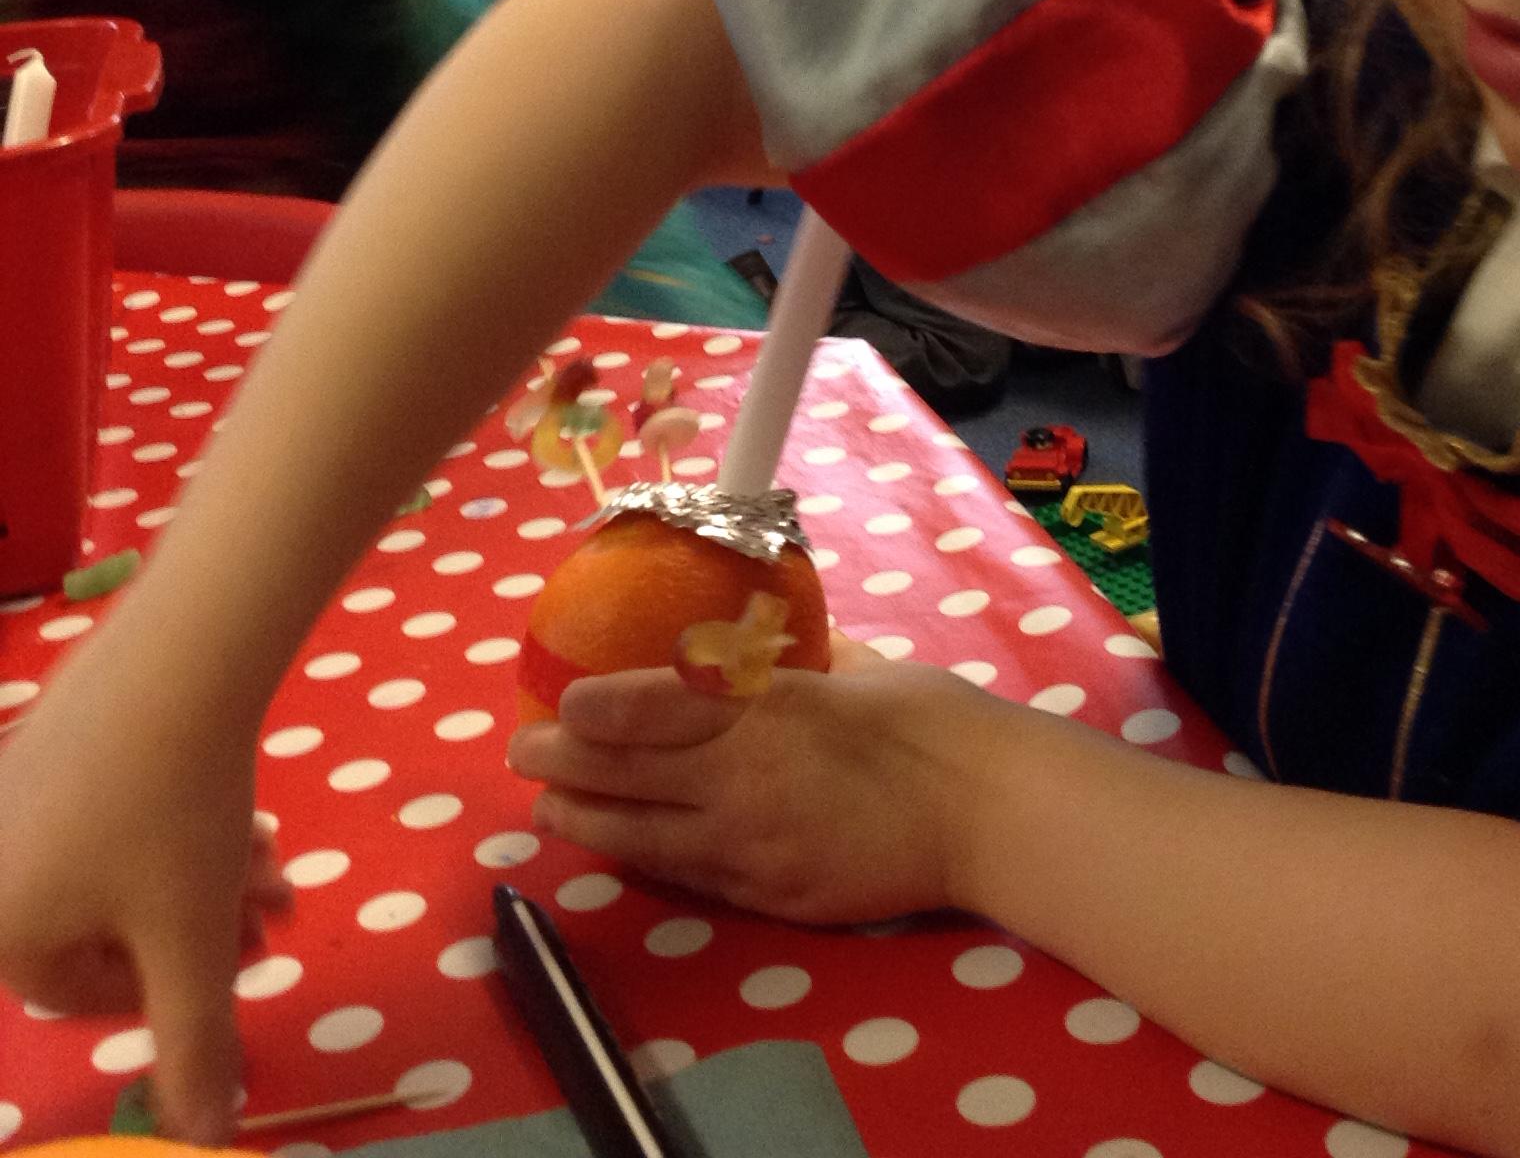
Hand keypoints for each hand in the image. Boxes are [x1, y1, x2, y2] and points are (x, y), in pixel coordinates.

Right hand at [0, 647, 283, 1143]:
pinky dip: (179, 824)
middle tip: (282, 910)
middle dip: (204, 925)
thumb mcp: (193, 938)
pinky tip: (245, 815)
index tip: (246, 965)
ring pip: (123, 863)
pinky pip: (114, 807)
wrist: (182, 657)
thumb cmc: (174, 811)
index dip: (173, 992)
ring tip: (278, 860)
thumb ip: (195, 1042)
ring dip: (205, 875)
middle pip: (110, 921)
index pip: (82, 994)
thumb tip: (206, 1137)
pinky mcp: (54, 737)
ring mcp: (15, 792)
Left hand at [506, 634, 1012, 923]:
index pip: (659, 705)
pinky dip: (648, 859)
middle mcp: (747, 775)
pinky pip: (693, 875)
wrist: (986, 811)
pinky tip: (622, 851)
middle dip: (565, 762)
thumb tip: (768, 639)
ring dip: (588, 820)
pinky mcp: (772, 893)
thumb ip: (804, 659)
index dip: (597, 707)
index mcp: (771, 704)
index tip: (560, 698)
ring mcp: (755, 842)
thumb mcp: (862, 666)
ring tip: (546, 810)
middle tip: (520, 752)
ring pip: (646, 834)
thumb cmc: (934, 720)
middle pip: (632, 771)